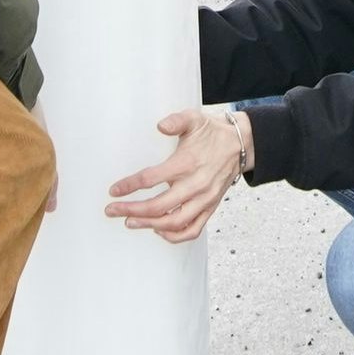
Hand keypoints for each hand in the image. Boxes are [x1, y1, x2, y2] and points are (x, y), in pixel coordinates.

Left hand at [107, 105, 254, 242]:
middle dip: (132, 210)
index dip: (129, 185)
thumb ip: (176, 121)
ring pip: (175, 222)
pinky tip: (158, 230)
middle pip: (159, 206)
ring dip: (149, 225)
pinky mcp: (211, 208)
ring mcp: (205, 199)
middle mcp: (196, 184)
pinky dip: (174, 235)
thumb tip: (160, 126)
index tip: (114, 190)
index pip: (152, 178)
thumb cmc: (212, 132)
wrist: (240, 145)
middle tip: (112, 210)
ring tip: (130, 222)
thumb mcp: (194, 119)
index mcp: (187, 162)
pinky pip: (192, 230)